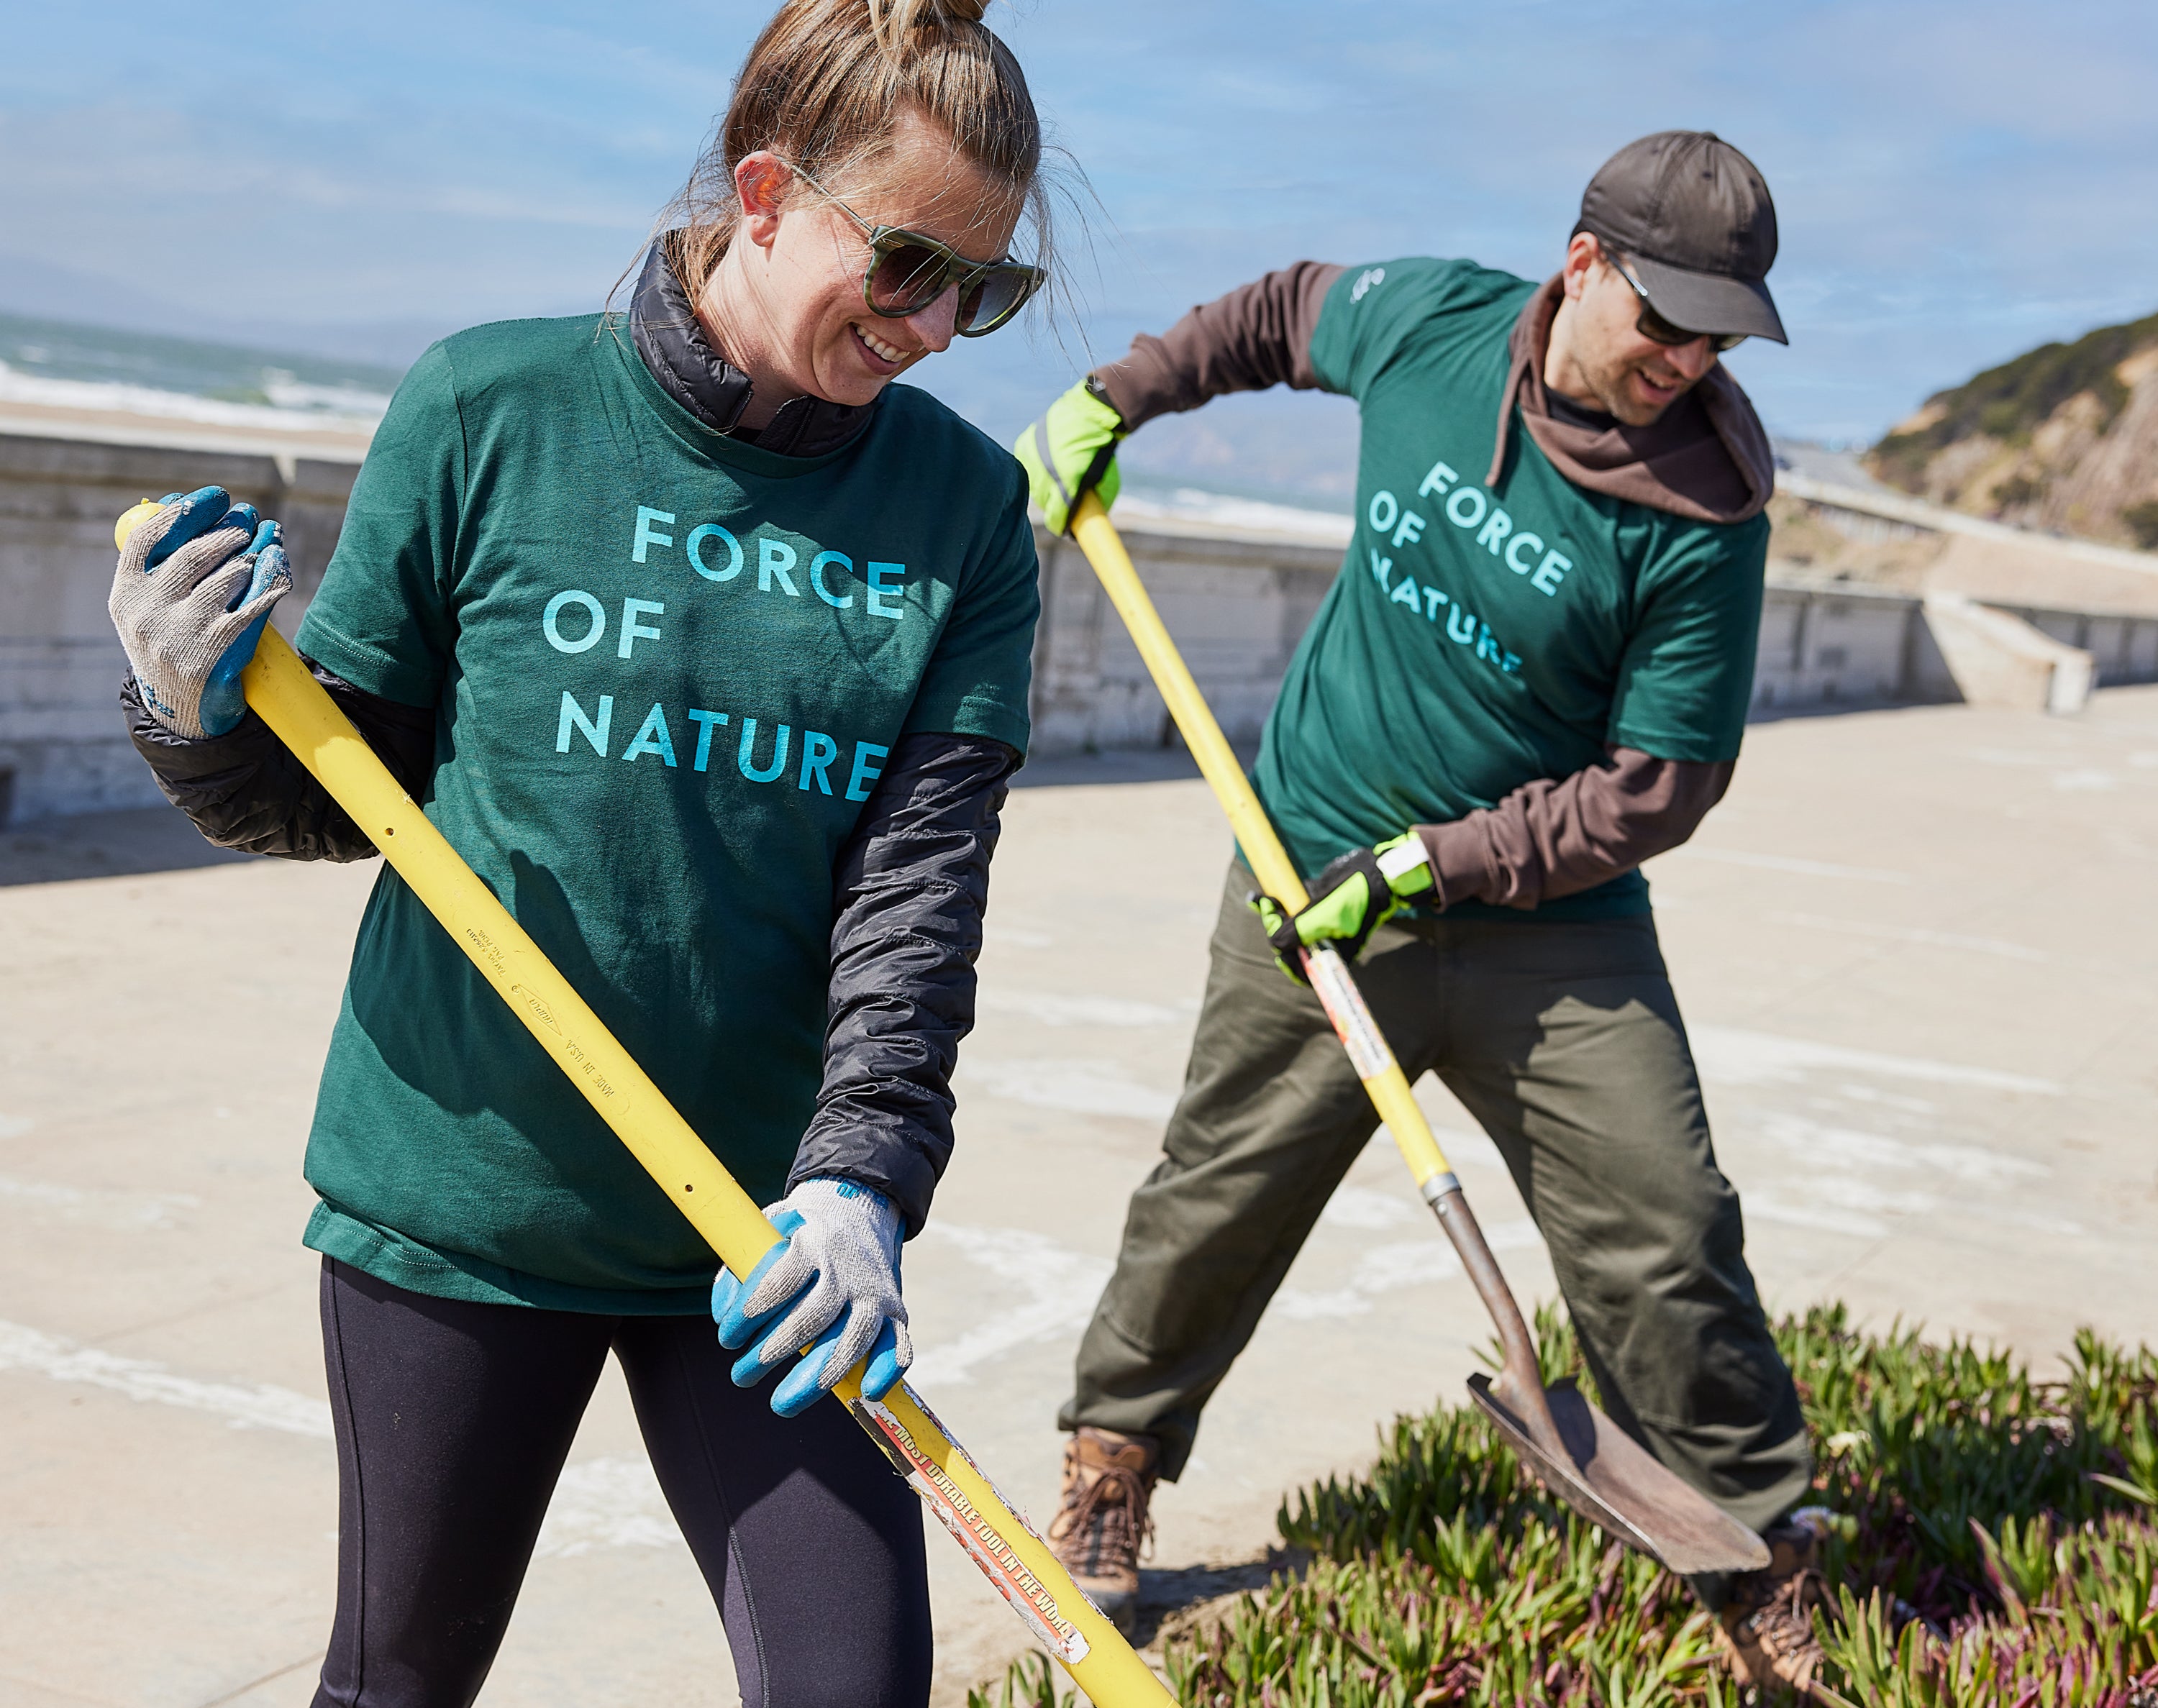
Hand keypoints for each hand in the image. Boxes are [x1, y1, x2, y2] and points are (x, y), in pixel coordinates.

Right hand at [109, 486, 290, 738]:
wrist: (181, 709)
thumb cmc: (170, 644)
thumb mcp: (148, 608)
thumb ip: (159, 565)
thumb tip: (181, 504)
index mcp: (125, 595)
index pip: (148, 538)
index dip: (184, 511)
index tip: (214, 496)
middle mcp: (148, 613)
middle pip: (194, 553)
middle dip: (229, 528)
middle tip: (250, 515)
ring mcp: (182, 633)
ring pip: (228, 576)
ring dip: (253, 552)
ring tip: (267, 539)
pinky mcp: (217, 651)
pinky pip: (253, 604)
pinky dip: (270, 580)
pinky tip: (279, 565)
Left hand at [713, 1178, 910, 1417]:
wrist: (860, 1207)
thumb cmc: (801, 1231)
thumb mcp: (766, 1232)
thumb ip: (739, 1270)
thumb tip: (723, 1317)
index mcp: (812, 1243)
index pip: (779, 1283)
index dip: (749, 1315)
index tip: (727, 1340)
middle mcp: (847, 1268)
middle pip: (814, 1316)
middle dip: (774, 1351)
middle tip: (742, 1376)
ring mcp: (875, 1290)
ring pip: (855, 1336)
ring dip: (819, 1375)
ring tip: (782, 1403)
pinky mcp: (896, 1309)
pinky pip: (898, 1343)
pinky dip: (887, 1369)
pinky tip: (867, 1391)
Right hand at [1013, 378, 1124, 534]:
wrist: (1091, 413)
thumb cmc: (1102, 449)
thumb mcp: (1107, 481)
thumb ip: (1096, 504)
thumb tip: (1087, 522)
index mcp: (1066, 483)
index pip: (1057, 519)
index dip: (1061, 526)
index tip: (1066, 529)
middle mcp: (1046, 473)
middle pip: (1045, 503)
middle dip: (1055, 504)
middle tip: (1066, 498)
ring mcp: (1032, 458)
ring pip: (1034, 486)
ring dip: (1044, 486)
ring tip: (1058, 476)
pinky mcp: (1025, 445)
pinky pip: (1027, 467)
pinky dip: (1036, 469)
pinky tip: (1047, 463)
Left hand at [1250, 832, 1433, 981]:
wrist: (1375, 872)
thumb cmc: (1356, 899)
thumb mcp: (1326, 917)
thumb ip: (1299, 932)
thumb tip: (1276, 945)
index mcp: (1331, 954)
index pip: (1301, 969)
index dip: (1285, 956)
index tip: (1276, 935)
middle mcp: (1323, 942)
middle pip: (1290, 947)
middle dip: (1275, 930)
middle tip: (1267, 908)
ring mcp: (1319, 924)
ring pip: (1288, 929)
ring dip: (1272, 918)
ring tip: (1262, 901)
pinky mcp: (1315, 907)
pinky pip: (1292, 911)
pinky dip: (1277, 905)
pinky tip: (1262, 897)